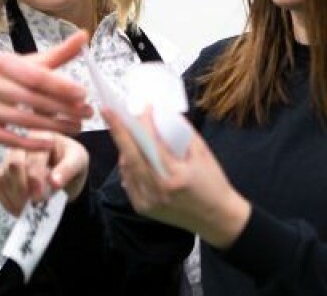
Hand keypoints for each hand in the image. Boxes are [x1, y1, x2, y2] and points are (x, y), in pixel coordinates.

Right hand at [0, 30, 92, 149]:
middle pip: (32, 99)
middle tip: (88, 114)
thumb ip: (56, 54)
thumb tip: (84, 36)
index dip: (61, 86)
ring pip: (23, 120)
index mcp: (0, 63)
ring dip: (54, 127)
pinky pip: (8, 139)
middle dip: (64, 108)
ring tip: (77, 128)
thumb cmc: (3, 77)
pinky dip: (31, 143)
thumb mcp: (25, 63)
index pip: (36, 76)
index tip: (84, 94)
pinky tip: (51, 143)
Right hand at [0, 131, 88, 216]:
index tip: (39, 197)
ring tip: (26, 210)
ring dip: (14, 197)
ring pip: (3, 177)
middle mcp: (22, 145)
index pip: (33, 158)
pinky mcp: (4, 173)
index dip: (35, 179)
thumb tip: (53, 182)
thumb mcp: (78, 161)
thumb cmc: (72, 161)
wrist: (67, 170)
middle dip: (22, 188)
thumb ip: (67, 170)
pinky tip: (18, 210)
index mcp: (41, 137)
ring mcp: (10, 158)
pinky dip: (6, 201)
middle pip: (14, 165)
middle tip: (32, 205)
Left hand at [102, 108, 251, 248]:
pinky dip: (128, 165)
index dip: (145, 123)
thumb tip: (163, 116)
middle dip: (118, 130)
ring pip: (127, 168)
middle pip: (131, 155)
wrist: (217, 219)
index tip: (145, 108)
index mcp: (175, 176)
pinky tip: (131, 154)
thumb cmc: (214, 184)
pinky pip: (128, 181)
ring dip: (124, 147)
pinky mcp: (143, 208)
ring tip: (125, 132)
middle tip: (108, 111)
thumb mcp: (203, 154)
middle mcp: (158, 190)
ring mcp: (148, 201)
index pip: (153, 144)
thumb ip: (182, 134)